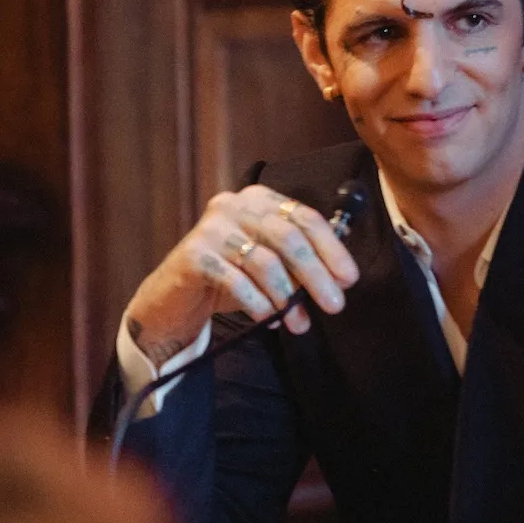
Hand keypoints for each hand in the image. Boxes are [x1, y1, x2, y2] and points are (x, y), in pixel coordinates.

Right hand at [125, 185, 360, 362]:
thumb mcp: (270, 265)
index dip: (331, 249)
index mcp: (259, 199)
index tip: (349, 279)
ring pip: (264, 261)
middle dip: (316, 275)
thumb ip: (300, 263)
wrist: (175, 300)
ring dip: (287, 297)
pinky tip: (267, 320)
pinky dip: (257, 303)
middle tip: (335, 306)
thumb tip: (339, 279)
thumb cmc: (231, 279)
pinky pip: (236, 280)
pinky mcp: (193, 254)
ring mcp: (211, 227)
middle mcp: (234, 204)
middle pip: (288, 237)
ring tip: (298, 323)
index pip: (305, 217)